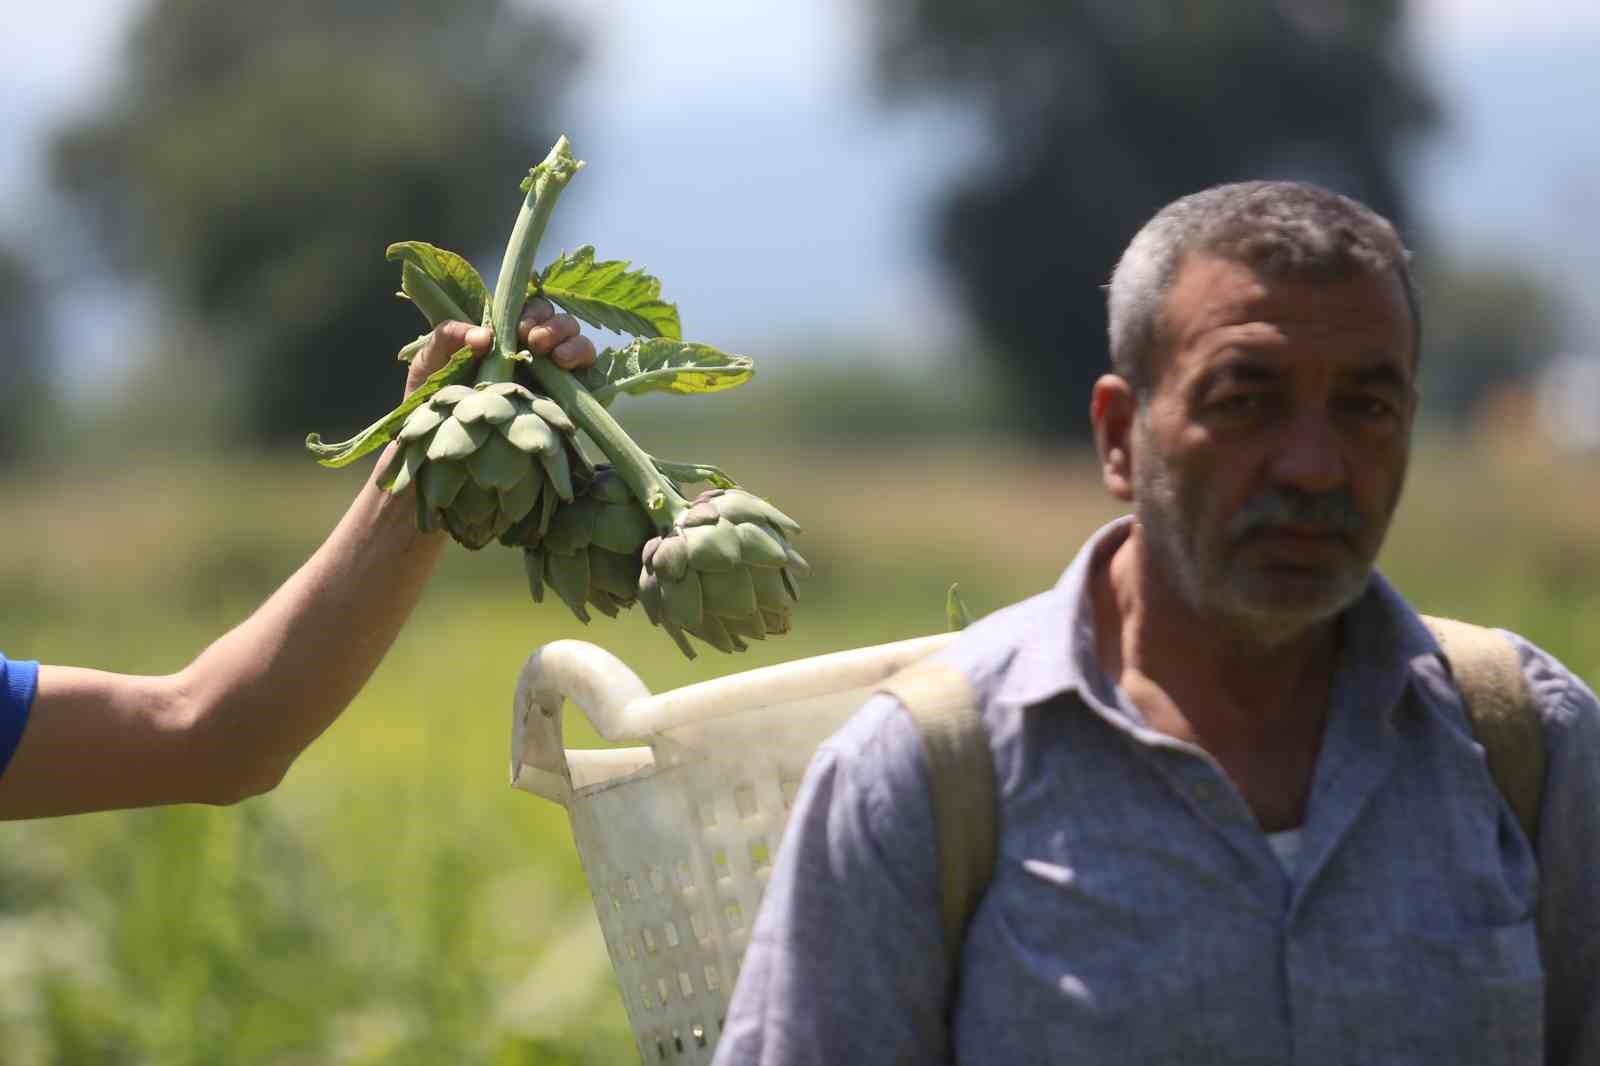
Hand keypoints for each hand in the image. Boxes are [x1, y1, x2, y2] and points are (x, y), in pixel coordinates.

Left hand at [403, 298, 597, 396]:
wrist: (442, 452)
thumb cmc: (434, 404)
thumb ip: (446, 337)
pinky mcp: (567, 404)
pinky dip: (583, 363)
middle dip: (553, 325)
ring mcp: (553, 379)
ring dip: (572, 342)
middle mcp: (534, 355)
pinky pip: (588, 376)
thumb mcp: (429, 363)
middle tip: (533, 341)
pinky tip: (566, 369)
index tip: (519, 327)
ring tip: (554, 357)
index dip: (533, 311)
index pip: (532, 311)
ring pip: (579, 344)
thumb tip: (484, 336)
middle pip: (560, 323)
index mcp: (505, 338)